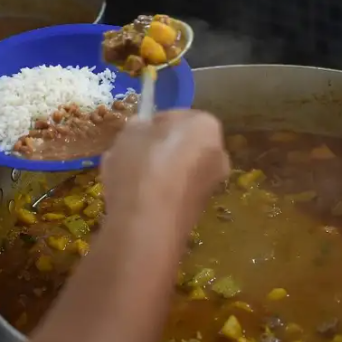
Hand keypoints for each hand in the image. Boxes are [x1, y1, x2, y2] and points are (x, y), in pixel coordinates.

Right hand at [99, 110, 229, 236]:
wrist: (147, 225)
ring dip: (154, 171)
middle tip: (128, 154)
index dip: (151, 124)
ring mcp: (211, 184)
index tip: (133, 134)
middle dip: (155, 148)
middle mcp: (218, 153)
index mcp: (206, 125)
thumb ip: (138, 125)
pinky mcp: (197, 210)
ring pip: (176, 169)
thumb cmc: (141, 166)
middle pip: (179, 144)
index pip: (176, 115)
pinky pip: (173, 192)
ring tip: (124, 179)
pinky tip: (132, 200)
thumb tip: (143, 129)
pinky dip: (156, 192)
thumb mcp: (130, 132)